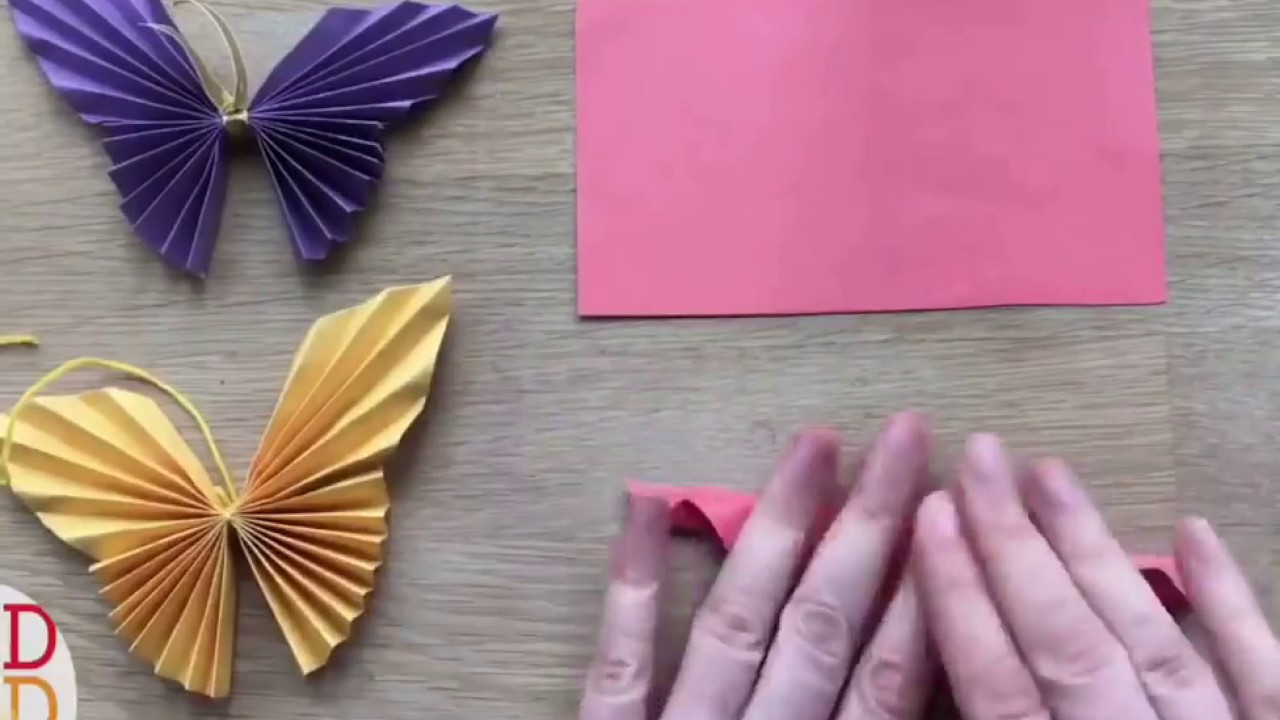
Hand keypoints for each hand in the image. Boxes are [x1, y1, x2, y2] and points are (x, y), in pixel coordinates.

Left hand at [579, 414, 934, 719]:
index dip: (921, 598)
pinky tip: (647, 501)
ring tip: (816, 441)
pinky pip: (621, 660)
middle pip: (822, 624)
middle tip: (907, 433)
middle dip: (869, 527)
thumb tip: (907, 671)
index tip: (949, 513)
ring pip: (736, 620)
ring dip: (777, 525)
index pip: (884, 683)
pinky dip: (633, 582)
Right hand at [913, 434, 1279, 719]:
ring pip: (1151, 640)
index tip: (929, 515)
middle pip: (1067, 644)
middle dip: (1014, 547)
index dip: (959, 599)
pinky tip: (1192, 530)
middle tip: (978, 457)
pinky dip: (1228, 600)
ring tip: (1047, 470)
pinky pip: (1262, 668)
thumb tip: (922, 682)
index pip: (997, 685)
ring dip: (1093, 551)